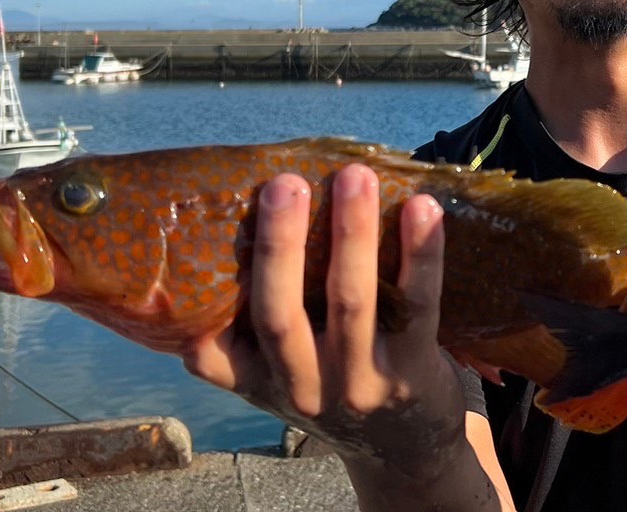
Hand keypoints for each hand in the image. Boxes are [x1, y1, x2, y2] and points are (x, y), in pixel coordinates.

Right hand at [182, 165, 469, 479]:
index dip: (205, 305)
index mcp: (261, 381)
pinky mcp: (413, 374)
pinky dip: (421, 254)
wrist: (405, 449)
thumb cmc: (333, 386)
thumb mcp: (278, 378)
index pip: (217, 349)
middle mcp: (303, 386)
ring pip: (351, 301)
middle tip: (284, 183)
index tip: (203, 238)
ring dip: (353, 232)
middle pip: (280, 314)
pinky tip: (423, 209)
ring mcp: (359, 383)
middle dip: (281, 244)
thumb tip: (210, 255)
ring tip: (356, 177)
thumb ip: (244, 339)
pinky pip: (418, 306)